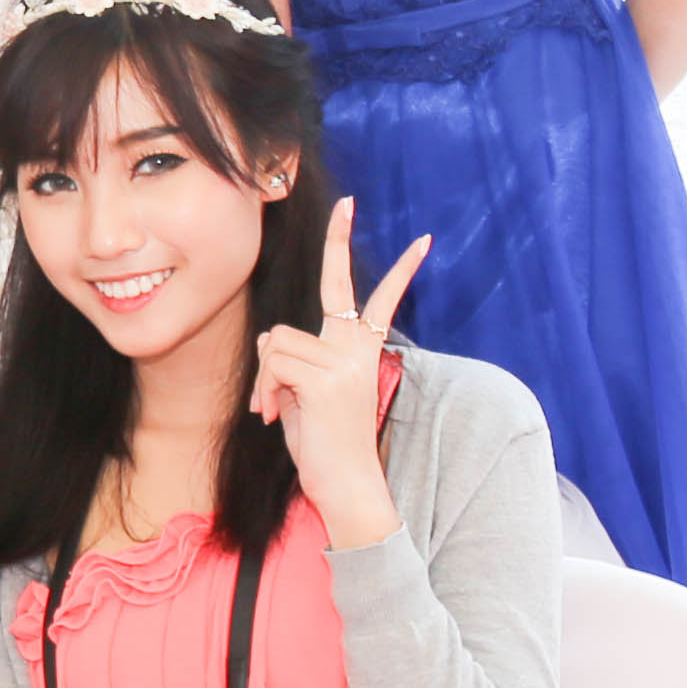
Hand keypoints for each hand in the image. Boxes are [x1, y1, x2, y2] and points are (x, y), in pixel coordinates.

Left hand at [249, 197, 422, 547]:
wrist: (346, 484)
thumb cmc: (323, 442)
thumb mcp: (307, 391)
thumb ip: (295, 358)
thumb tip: (270, 339)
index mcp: (359, 350)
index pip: (380, 300)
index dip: (399, 270)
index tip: (423, 240)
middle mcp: (358, 348)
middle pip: (339, 284)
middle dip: (341, 240)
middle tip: (349, 203)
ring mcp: (345, 361)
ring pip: (276, 340)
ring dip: (263, 378)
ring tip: (275, 408)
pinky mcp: (327, 378)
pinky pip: (273, 363)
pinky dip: (263, 391)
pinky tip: (275, 416)